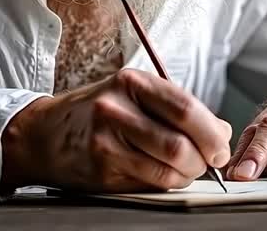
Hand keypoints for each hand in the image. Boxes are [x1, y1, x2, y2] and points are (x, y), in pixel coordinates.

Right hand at [1, 69, 231, 191]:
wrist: (45, 134)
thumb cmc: (98, 111)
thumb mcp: (134, 94)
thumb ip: (177, 107)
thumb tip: (221, 130)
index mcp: (131, 82)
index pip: (185, 108)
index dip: (211, 132)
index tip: (220, 145)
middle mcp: (116, 110)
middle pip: (179, 145)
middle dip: (204, 160)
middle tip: (208, 162)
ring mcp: (106, 143)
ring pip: (168, 170)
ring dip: (187, 175)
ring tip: (186, 169)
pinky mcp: (102, 171)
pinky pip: (149, 184)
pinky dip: (166, 184)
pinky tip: (164, 175)